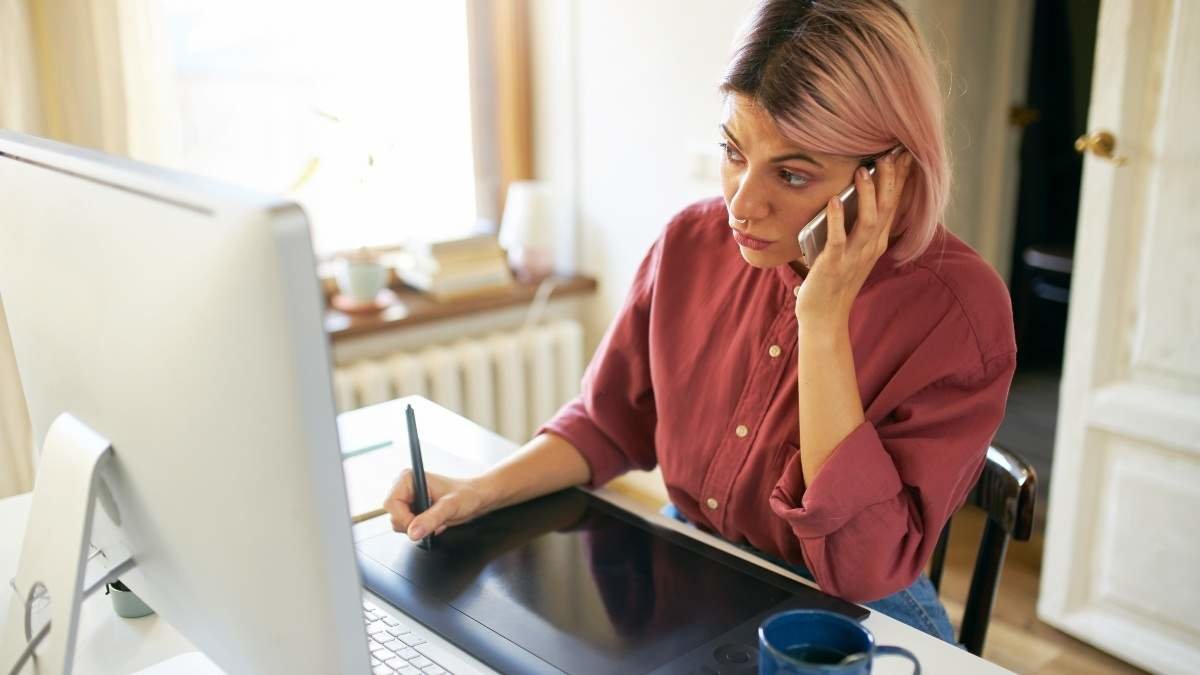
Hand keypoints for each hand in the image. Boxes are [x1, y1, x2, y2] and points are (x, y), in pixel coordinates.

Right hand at [383, 470, 490, 541]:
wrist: (476, 499)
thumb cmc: (466, 495)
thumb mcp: (450, 507)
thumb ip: (431, 519)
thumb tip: (413, 532)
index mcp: (409, 479)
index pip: (391, 504)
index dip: (403, 518)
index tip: (419, 526)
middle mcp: (405, 488)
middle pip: (393, 515)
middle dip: (412, 524)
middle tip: (432, 521)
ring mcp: (408, 499)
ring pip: (399, 524)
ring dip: (418, 527)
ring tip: (435, 520)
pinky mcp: (413, 509)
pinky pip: (408, 527)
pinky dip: (421, 529)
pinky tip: (434, 522)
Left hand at [794, 150, 913, 323]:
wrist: (825, 317)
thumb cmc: (834, 281)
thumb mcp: (854, 250)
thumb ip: (857, 227)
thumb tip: (850, 195)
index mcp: (877, 242)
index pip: (894, 205)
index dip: (900, 179)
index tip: (904, 153)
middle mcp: (871, 247)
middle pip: (887, 208)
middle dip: (890, 180)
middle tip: (889, 152)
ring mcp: (854, 256)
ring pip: (869, 221)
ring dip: (867, 194)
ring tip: (863, 170)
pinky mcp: (833, 264)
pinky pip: (837, 239)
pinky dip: (836, 219)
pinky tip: (834, 201)